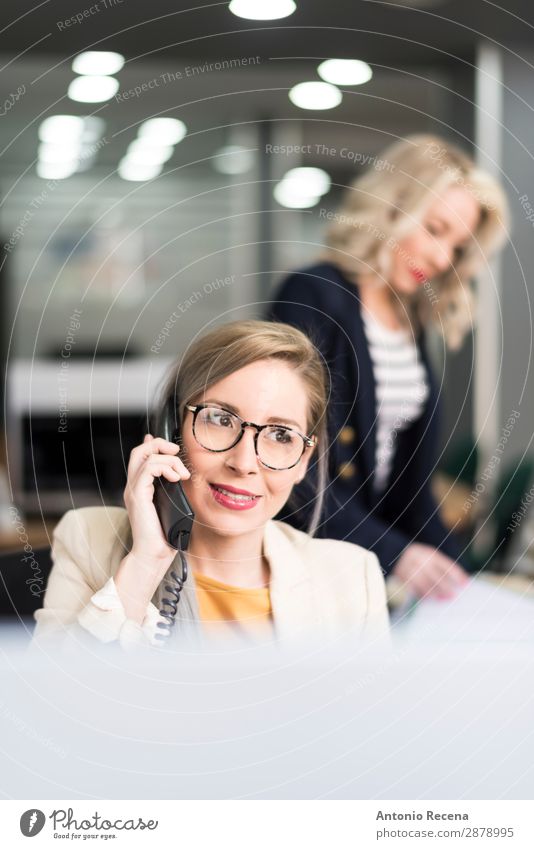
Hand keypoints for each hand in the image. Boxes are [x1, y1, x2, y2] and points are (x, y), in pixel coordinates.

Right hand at [123, 433, 190, 564]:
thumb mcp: (172, 507)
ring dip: (169, 459)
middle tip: (176, 452)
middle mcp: (133, 487)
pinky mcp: (137, 495)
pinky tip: (176, 478)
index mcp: (140, 489)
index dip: (154, 445)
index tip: (172, 448)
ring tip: (182, 474)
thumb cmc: (164, 536)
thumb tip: (181, 478)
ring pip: (145, 456)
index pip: (140, 457)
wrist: (153, 554)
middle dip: (159, 444)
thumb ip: (173, 491)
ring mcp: (133, 490)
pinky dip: (165, 468)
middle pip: (139, 451)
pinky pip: (148, 469)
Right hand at [393, 543, 468, 599]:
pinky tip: (429, 599)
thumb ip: (442, 568)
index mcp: (430, 553)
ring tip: (443, 599)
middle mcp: (420, 559)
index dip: (457, 575)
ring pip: (424, 583)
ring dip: (435, 592)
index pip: (446, 565)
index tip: (465, 584)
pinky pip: (414, 587)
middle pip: (435, 575)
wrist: (394, 553)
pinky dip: (422, 594)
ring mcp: (410, 567)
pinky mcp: (402, 576)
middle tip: (454, 596)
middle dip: (446, 586)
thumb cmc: (419, 559)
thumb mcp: (430, 557)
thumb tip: (459, 583)